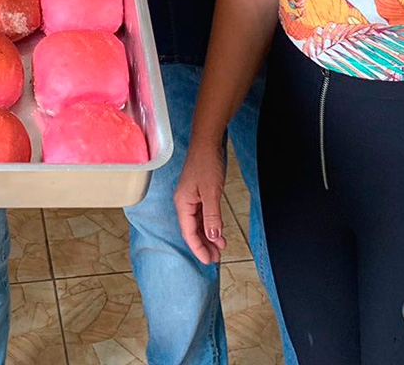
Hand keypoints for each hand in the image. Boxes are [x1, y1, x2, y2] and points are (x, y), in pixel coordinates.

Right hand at [174, 138, 227, 264]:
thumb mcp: (211, 192)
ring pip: (198, 223)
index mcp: (183, 203)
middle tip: (216, 259)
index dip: (198, 248)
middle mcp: (184, 202)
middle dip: (204, 245)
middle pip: (192, 230)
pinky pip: (203, 215)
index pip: (188, 232)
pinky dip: (210, 225)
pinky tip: (218, 232)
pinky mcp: (198, 193)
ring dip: (208, 236)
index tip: (208, 261)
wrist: (207, 142)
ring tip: (220, 249)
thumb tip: (212, 236)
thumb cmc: (207, 163)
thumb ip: (212, 215)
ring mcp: (191, 198)